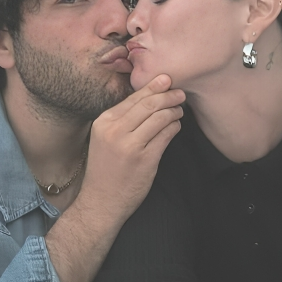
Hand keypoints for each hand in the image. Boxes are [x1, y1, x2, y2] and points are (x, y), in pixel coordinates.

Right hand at [78, 74, 184, 227]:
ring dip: (174, 111)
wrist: (102, 201)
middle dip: (167, 95)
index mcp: (104, 122)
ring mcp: (130, 145)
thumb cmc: (105, 169)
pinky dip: (174, 127)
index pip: (133, 98)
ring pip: (159, 117)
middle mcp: (115, 131)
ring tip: (180, 109)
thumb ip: (121, 120)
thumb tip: (147, 98)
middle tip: (179, 92)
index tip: (166, 80)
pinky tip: (176, 125)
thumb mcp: (104, 139)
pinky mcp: (145, 159)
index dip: (152, 87)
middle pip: (148, 104)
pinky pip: (166, 135)